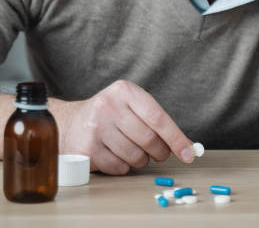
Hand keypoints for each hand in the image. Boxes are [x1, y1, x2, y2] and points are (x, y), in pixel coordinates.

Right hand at [55, 80, 194, 174]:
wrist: (68, 123)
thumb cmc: (109, 116)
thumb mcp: (130, 106)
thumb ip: (157, 121)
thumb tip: (188, 148)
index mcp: (124, 91)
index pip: (158, 118)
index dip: (176, 139)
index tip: (189, 154)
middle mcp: (108, 106)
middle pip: (149, 139)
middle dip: (159, 152)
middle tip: (159, 153)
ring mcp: (95, 128)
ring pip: (136, 156)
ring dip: (141, 160)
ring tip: (132, 150)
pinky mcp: (86, 149)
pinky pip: (119, 167)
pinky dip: (123, 167)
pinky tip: (115, 155)